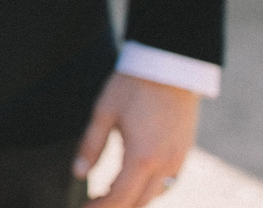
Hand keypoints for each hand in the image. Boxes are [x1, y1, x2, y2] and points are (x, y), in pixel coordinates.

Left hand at [75, 72, 200, 205]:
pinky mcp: (184, 153)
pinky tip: (135, 182)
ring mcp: (178, 160)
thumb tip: (78, 172)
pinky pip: (169, 184)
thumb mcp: (103, 113)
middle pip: (138, 202)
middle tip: (93, 202)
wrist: (169, 68)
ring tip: (108, 193)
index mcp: (141, 157)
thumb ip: (90, 145)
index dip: (100, 207)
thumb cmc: (133, 87)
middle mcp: (164, 165)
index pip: (119, 197)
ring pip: (155, 195)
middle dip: (115, 206)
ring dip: (132, 199)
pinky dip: (151, 190)